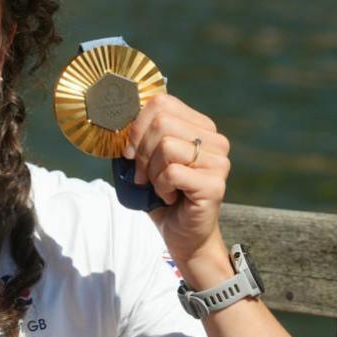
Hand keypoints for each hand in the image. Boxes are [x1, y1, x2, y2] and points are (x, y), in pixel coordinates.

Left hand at [123, 94, 231, 267]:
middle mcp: (215, 140)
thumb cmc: (163, 195)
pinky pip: (172, 172)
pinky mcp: (215, 184)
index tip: (130, 152)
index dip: (137, 126)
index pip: (162, 102)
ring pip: (167, 147)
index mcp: (200, 126)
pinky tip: (170, 196)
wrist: (183, 234)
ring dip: (152, 173)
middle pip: (162, 123)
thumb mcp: (147, 159)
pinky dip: (161, 187)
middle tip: (143, 176)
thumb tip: (118, 116)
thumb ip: (140, 136)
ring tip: (161, 187)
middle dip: (142, 152)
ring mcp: (219, 161)